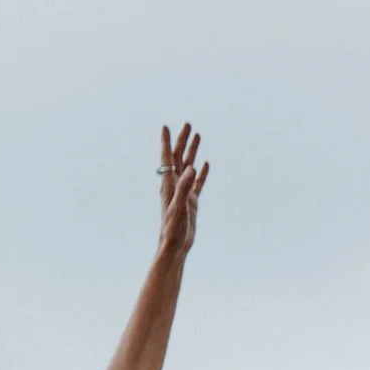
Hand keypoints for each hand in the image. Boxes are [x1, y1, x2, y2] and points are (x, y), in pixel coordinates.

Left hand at [156, 123, 208, 259]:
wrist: (174, 245)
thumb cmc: (173, 228)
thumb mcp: (179, 206)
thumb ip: (184, 187)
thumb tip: (190, 167)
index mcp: (168, 184)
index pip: (167, 159)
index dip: (166, 143)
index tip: (166, 127)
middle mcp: (174, 185)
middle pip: (178, 158)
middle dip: (182, 141)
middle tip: (187, 124)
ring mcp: (183, 192)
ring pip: (188, 166)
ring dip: (192, 151)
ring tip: (197, 136)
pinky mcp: (191, 201)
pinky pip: (197, 182)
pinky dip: (201, 172)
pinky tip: (204, 164)